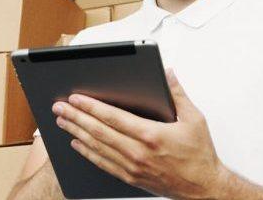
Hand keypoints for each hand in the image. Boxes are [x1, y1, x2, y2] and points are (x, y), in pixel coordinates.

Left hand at [52, 69, 227, 198]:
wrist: (203, 188)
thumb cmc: (199, 155)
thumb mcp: (194, 119)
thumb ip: (178, 94)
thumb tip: (168, 73)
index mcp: (151, 135)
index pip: (113, 118)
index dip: (91, 107)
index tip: (76, 99)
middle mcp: (138, 152)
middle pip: (99, 132)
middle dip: (76, 118)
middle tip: (59, 108)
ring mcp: (132, 167)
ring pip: (97, 148)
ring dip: (77, 133)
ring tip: (62, 122)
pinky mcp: (131, 177)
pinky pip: (103, 164)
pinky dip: (88, 153)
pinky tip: (77, 144)